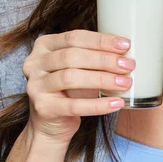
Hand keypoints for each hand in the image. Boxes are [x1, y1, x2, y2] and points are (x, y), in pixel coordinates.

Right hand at [22, 30, 134, 144]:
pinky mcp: (43, 108)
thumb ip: (93, 55)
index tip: (125, 45)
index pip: (74, 37)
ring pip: (71, 77)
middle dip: (104, 60)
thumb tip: (126, 52)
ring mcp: (35, 86)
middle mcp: (34, 63)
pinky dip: (98, 105)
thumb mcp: (78, 67)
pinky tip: (116, 103)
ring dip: (102, 79)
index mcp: (44, 45)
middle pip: (72, 56)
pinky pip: (74, 106)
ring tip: (125, 83)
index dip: (101, 40)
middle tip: (128, 65)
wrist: (52, 124)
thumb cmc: (70, 89)